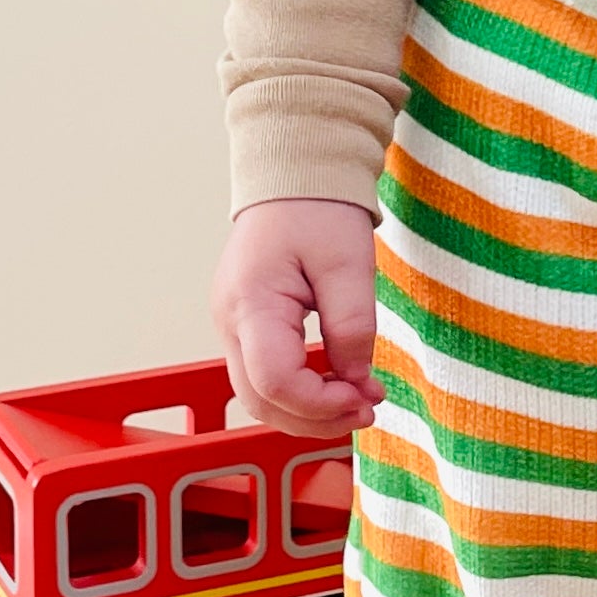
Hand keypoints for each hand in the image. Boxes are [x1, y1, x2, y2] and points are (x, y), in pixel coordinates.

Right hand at [211, 197, 382, 439]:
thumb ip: (352, 327)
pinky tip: (337, 383)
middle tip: (368, 410)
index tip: (364, 397)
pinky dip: (300, 391)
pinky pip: (265, 375)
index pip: (274, 382)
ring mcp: (231, 325)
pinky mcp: (245, 325)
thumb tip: (357, 382)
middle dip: (315, 419)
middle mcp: (229, 321)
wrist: (294, 177)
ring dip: (308, 410)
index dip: (320, 403)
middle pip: (260, 401)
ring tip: (359, 400)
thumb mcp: (349, 265)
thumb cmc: (318, 210)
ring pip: (260, 396)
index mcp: (251, 303)